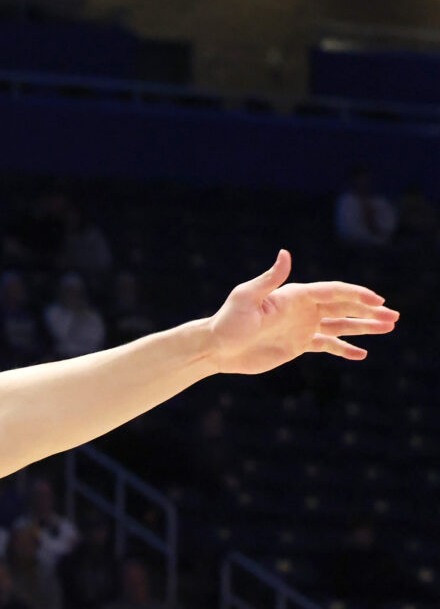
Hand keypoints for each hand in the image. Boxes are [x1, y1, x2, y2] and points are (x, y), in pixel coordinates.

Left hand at [204, 251, 395, 374]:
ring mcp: (303, 327)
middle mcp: (303, 309)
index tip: (377, 301)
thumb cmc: (227, 321)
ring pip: (340, 326)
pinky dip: (344, 349)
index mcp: (295, 295)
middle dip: (369, 311)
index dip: (357, 295)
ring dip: (364, 327)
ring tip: (388, 328)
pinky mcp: (298, 345)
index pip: (333, 292)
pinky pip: (327, 346)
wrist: (215, 348)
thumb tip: (285, 254)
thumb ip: (269, 279)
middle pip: (343, 308)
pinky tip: (361, 354)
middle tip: (394, 317)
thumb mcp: (246, 298)